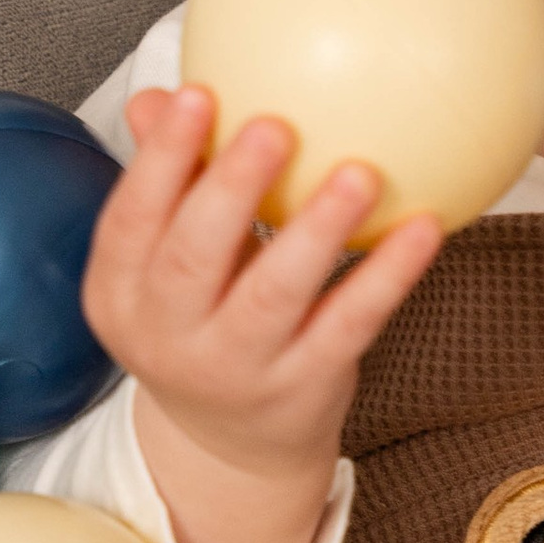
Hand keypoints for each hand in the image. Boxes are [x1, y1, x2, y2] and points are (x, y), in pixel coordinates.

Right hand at [80, 86, 441, 542]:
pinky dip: (386, 277)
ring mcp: (238, 369)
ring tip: (360, 173)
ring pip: (273, 297)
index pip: (129, 222)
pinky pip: (349, 325)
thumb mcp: (166, 263)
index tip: (199, 95)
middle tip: (274, 126)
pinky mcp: (304, 387)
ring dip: (317, 231)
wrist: (231, 447)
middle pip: (191, 261)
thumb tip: (166, 94)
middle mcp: (169, 337)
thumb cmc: (201, 323)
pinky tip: (421, 227)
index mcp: (122, 295)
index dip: (159, 159)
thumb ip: (170, 181)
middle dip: (228, 190)